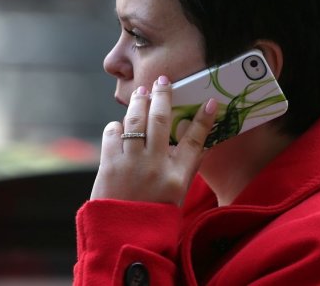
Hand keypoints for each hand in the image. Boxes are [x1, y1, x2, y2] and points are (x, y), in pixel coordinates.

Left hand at [91, 75, 217, 204]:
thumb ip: (186, 168)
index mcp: (177, 176)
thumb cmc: (153, 216)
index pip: (195, 140)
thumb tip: (198, 144)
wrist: (121, 236)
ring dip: (140, 102)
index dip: (204, 119)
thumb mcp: (178, 195)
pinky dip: (117, 126)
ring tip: (142, 92)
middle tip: (163, 81)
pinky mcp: (108, 164)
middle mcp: (155, 166)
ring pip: (136, 121)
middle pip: (161, 120)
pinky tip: (121, 126)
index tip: (210, 102)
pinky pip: (113, 133)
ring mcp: (131, 163)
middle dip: (163, 96)